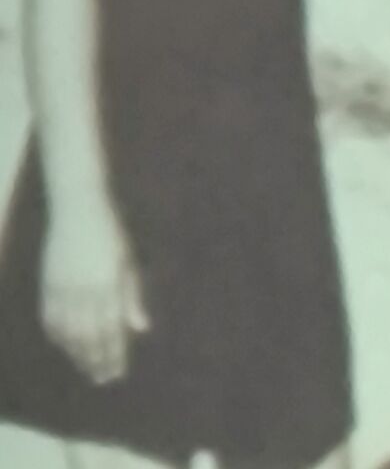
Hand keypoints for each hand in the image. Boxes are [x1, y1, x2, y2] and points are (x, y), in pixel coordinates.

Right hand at [41, 198, 149, 384]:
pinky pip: (51, 320)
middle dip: (97, 360)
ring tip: (88, 369)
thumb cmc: (110, 235)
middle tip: (103, 378)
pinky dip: (59, 337)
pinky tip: (67, 347)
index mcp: (109, 283)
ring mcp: (63, 288)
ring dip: (78, 354)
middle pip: (89, 336)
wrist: (77, 210)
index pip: (112, 329)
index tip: (117, 372)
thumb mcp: (127, 261)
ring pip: (69, 333)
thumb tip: (141, 329)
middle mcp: (85, 290)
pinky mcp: (47, 285)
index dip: (114, 353)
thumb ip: (131, 296)